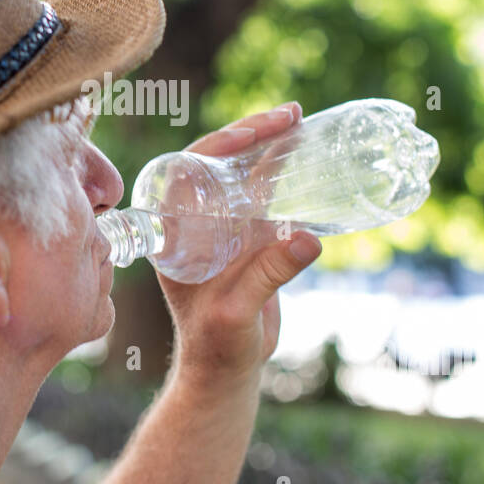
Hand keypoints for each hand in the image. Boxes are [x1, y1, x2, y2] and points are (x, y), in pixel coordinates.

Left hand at [157, 102, 322, 388]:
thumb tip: (308, 239)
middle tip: (291, 114)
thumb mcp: (238, 312)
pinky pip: (263, 192)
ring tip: (300, 119)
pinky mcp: (248, 235)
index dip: (219, 144)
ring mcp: (222, 225)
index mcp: (175, 231)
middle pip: (218, 161)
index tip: (253, 132)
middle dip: (252, 133)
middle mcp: (195, 220)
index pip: (189, 170)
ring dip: (269, 144)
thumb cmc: (218, 345)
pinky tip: (305, 151)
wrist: (227, 369)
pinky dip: (283, 171)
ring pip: (242, 171)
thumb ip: (268, 277)